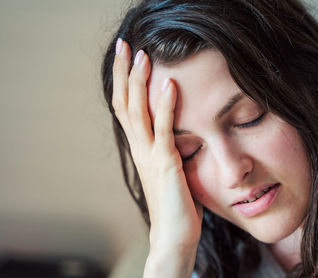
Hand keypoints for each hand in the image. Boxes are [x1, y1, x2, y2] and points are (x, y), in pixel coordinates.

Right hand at [112, 38, 202, 275]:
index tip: (127, 57)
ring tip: (143, 55)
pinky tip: (168, 84)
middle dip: (124, 72)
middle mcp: (140, 148)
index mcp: (141, 148)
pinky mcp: (166, 163)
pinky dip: (164, 105)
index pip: (127, 108)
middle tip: (124, 44)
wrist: (174, 235)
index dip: (125, 82)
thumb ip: (169, 148)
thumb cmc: (177, 204)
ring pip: (138, 111)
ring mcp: (150, 155)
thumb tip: (180, 132)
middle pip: (125, 103)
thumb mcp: (171, 169)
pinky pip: (163, 129)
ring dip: (140, 81)